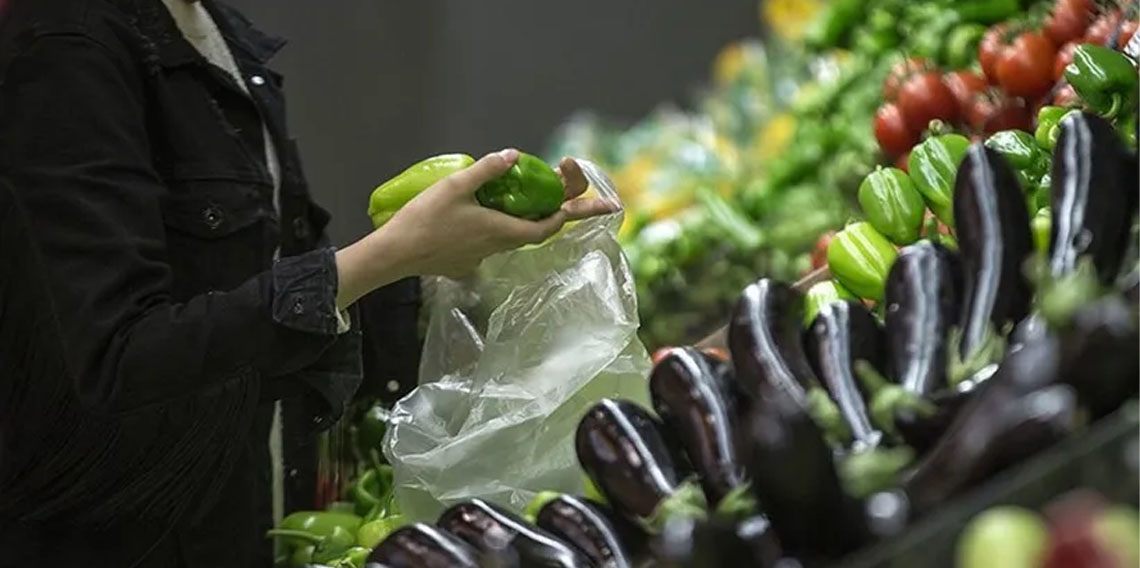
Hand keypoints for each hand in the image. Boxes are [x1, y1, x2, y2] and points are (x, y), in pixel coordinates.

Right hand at [336, 150, 617, 306]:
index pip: (550, 224)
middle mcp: (500, 246)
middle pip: (539, 229)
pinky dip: (507, 223)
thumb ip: (488, 170)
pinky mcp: (468, 259)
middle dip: (564, 211)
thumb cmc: (426, 220)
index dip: (574, 212)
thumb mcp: (456, 187)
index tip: (598, 204)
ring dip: (533, 216)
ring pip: (517, 234)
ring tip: (539, 195)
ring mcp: (484, 255)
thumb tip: (514, 155)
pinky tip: (493, 209)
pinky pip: (496, 239)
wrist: (396, 255)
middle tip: (583, 195)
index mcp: (503, 230)